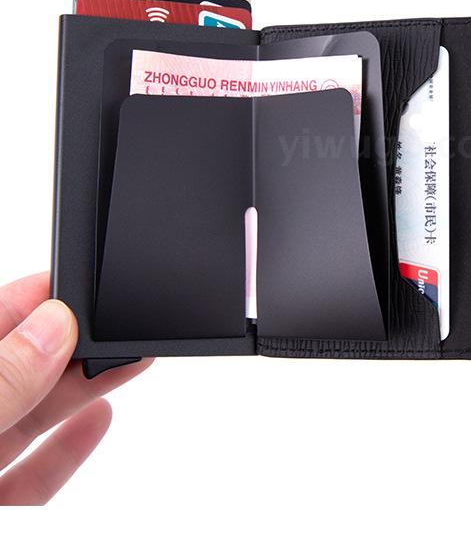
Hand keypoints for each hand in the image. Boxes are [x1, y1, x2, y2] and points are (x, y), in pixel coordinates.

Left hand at [0, 272, 150, 503]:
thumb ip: (1, 386)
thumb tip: (51, 328)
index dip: (32, 299)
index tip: (81, 283)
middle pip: (21, 368)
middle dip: (76, 341)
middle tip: (126, 322)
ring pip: (34, 415)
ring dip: (85, 386)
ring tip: (132, 360)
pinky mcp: (0, 512)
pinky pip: (37, 470)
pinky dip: (72, 445)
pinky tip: (101, 418)